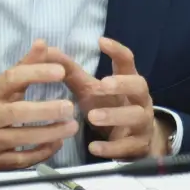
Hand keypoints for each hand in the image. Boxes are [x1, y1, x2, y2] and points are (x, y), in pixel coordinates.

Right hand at [0, 40, 77, 169]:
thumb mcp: (0, 84)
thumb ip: (24, 66)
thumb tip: (43, 43)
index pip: (12, 79)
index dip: (37, 73)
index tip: (61, 72)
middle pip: (18, 113)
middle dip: (46, 110)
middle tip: (70, 107)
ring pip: (22, 139)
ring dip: (50, 133)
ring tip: (72, 127)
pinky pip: (22, 160)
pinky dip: (41, 153)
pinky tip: (57, 143)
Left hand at [48, 37, 165, 159]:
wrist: (132, 142)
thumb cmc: (108, 107)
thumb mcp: (89, 90)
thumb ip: (70, 72)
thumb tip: (47, 50)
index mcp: (128, 81)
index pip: (127, 61)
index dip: (116, 50)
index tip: (100, 41)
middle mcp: (140, 100)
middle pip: (139, 86)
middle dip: (122, 84)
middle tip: (102, 84)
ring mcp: (142, 123)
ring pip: (136, 116)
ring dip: (115, 116)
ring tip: (92, 117)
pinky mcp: (138, 146)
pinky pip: (128, 146)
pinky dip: (111, 147)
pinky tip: (94, 147)